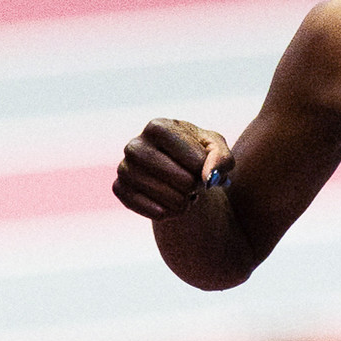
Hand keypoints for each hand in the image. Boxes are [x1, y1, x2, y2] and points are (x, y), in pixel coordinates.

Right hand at [113, 118, 234, 219]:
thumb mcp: (216, 148)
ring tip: (182, 192)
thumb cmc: (196, 152)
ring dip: (184, 202)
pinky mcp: (119, 189)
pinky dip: (168, 213)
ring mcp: (124, 167)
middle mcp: (135, 145)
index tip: (201, 166)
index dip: (206, 170)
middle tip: (193, 183)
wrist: (173, 169)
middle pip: (183, 182)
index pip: (196, 161)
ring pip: (170, 200)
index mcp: (158, 126)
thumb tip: (209, 179)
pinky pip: (153, 212)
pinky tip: (169, 204)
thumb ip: (221, 158)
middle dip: (195, 187)